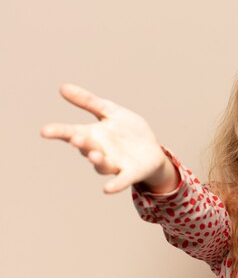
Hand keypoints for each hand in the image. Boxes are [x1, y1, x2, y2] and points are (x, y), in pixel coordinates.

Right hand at [41, 84, 178, 193]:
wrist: (153, 150)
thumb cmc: (129, 132)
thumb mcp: (111, 112)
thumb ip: (89, 102)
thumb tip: (62, 87)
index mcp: (94, 135)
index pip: (71, 132)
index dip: (58, 132)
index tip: (44, 131)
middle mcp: (100, 151)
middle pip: (87, 148)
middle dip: (81, 143)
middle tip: (75, 138)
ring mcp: (115, 163)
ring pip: (102, 164)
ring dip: (97, 160)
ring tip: (94, 155)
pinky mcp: (131, 173)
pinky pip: (122, 180)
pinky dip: (115, 184)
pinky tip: (107, 189)